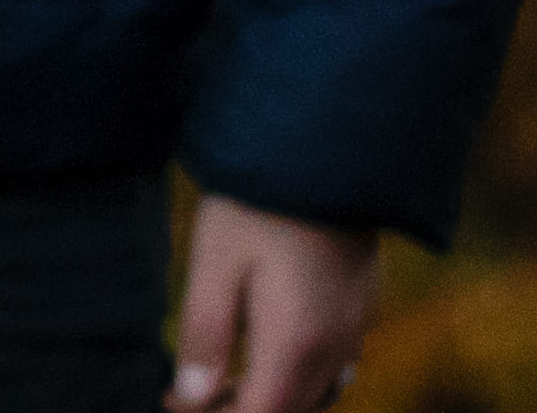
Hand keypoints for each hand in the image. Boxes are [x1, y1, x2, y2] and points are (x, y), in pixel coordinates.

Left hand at [168, 197, 379, 412]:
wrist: (327, 150)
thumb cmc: (259, 201)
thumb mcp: (215, 262)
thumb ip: (205, 335)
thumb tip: (192, 400)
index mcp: (297, 343)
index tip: (172, 402)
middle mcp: (336, 347)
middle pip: (291, 411)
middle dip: (241, 411)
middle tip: (188, 391)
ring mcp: (357, 327)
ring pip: (318, 393)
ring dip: (272, 397)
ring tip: (222, 377)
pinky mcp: (364, 306)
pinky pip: (335, 366)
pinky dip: (298, 375)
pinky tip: (266, 349)